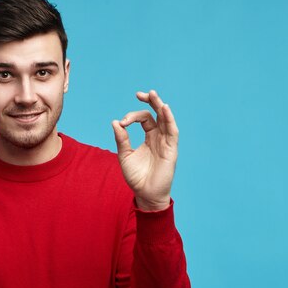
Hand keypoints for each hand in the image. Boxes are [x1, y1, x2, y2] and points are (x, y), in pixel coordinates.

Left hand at [111, 90, 178, 210]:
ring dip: (160, 106)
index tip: (122, 123)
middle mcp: (159, 137)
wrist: (145, 194)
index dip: (132, 117)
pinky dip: (169, 119)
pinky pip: (172, 131)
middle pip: (157, 114)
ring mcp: (166, 142)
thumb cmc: (136, 177)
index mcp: (149, 137)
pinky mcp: (171, 149)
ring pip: (166, 119)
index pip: (144, 119)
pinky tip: (164, 108)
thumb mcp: (124, 155)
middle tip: (139, 94)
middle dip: (150, 102)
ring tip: (152, 94)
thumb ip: (121, 139)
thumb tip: (115, 122)